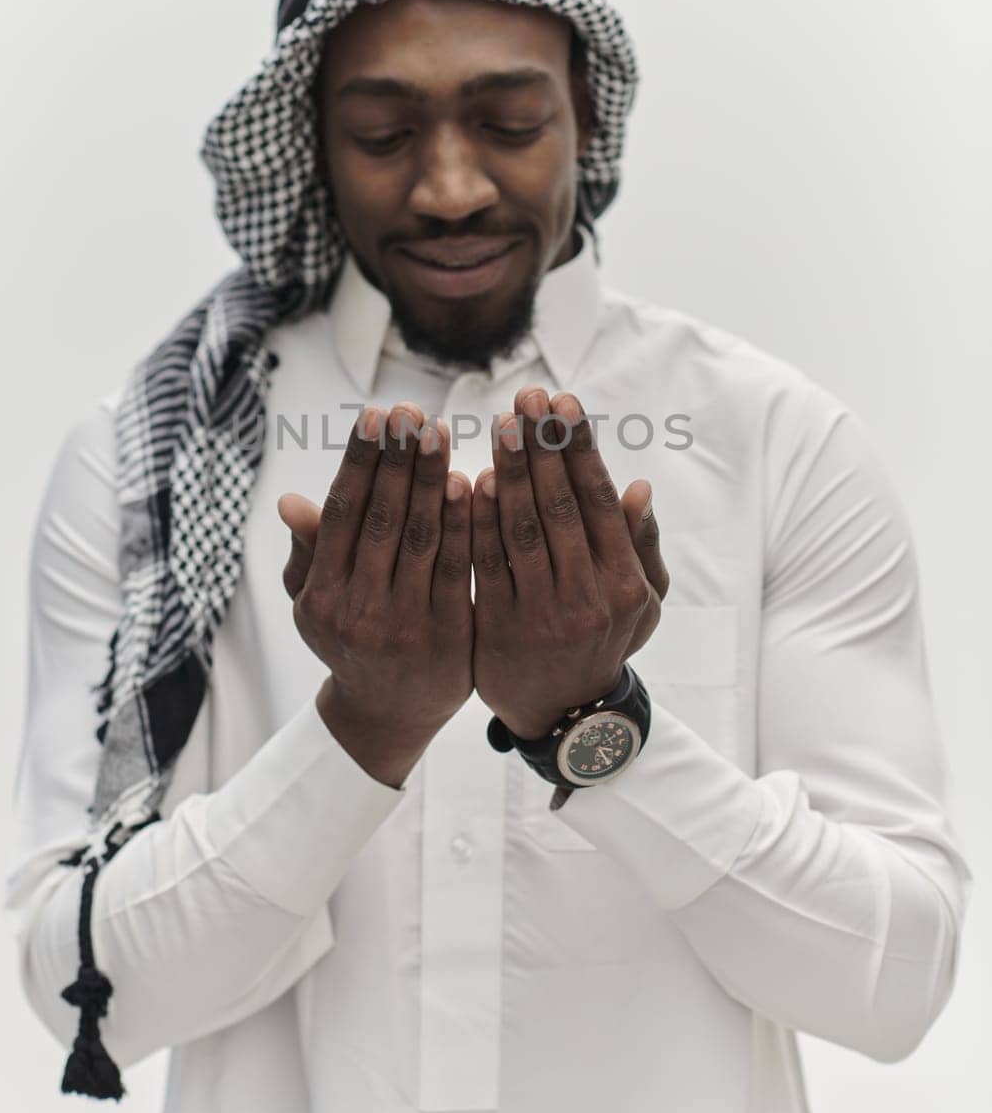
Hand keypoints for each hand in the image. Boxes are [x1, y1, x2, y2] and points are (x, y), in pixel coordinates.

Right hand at [277, 404, 472, 785]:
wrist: (388, 713)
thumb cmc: (350, 638)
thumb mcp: (316, 601)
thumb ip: (309, 551)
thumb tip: (287, 502)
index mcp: (322, 595)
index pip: (342, 514)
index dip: (359, 461)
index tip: (375, 415)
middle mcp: (359, 609)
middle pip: (382, 519)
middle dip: (398, 459)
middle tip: (411, 410)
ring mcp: (404, 623)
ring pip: (421, 538)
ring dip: (431, 480)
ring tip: (440, 432)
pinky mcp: (448, 635)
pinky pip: (457, 569)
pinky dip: (463, 524)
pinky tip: (473, 483)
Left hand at [471, 387, 668, 739]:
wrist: (566, 715)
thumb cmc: (606, 639)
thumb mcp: (642, 603)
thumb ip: (641, 545)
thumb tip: (638, 486)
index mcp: (624, 584)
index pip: (598, 502)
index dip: (579, 450)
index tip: (563, 402)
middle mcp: (587, 598)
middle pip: (561, 508)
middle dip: (543, 448)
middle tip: (527, 397)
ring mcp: (542, 615)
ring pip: (523, 532)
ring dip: (511, 473)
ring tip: (501, 424)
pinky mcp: (500, 629)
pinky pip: (486, 565)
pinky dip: (479, 522)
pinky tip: (471, 481)